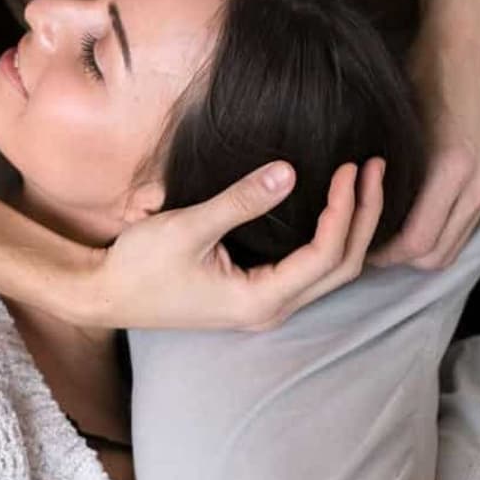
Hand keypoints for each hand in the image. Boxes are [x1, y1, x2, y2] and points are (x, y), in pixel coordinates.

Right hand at [83, 158, 386, 331]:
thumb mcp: (188, 227)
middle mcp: (271, 310)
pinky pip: (311, 270)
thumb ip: (240, 200)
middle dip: (364, 217)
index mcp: (260, 300)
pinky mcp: (256, 294)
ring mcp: (266, 306)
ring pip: (332, 272)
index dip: (346, 210)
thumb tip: (290, 171)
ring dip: (352, 227)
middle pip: (342, 268)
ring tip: (363, 182)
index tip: (353, 168)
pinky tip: (336, 208)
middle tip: (374, 168)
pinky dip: (331, 238)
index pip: (326, 255)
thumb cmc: (140, 266)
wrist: (105, 295)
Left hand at [372, 45, 479, 271]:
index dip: (384, 254)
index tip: (355, 245)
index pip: (417, 241)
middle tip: (365, 247)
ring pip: (451, 249)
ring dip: (419, 253)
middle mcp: (476, 184)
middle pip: (435, 256)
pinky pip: (462, 232)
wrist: (460, 58)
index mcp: (450, 169)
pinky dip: (436, 237)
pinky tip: (408, 224)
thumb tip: (353, 219)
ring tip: (385, 238)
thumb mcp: (391, 128)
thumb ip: (381, 178)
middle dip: (399, 260)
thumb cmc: (417, 83)